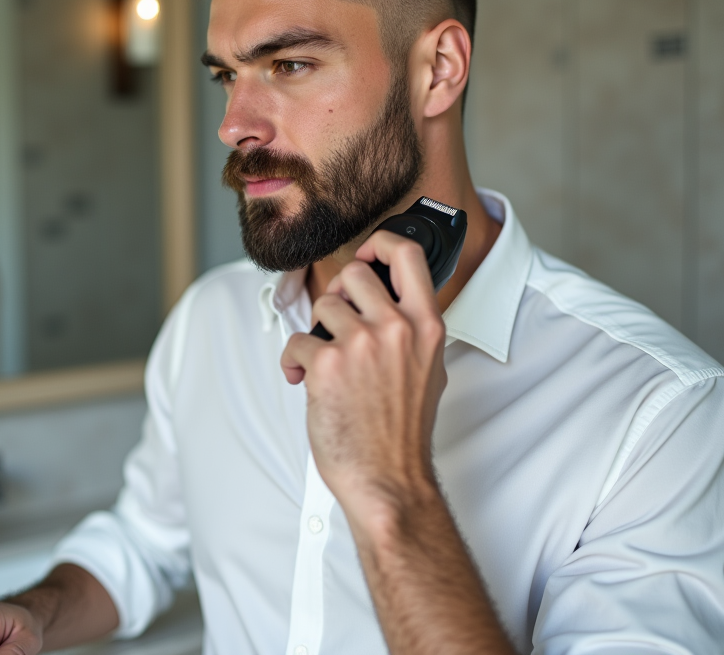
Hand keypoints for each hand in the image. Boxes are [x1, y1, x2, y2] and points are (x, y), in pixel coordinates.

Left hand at [280, 230, 448, 514]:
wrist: (389, 479)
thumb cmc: (404, 432)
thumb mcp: (430, 370)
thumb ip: (414, 330)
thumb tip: (391, 300)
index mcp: (427, 326)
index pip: (407, 254)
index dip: (380, 244)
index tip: (366, 257)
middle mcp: (396, 328)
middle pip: (353, 274)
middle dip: (337, 297)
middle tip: (336, 325)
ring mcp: (361, 344)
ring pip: (322, 305)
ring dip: (315, 333)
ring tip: (324, 364)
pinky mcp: (327, 365)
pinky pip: (296, 342)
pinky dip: (294, 363)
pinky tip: (304, 381)